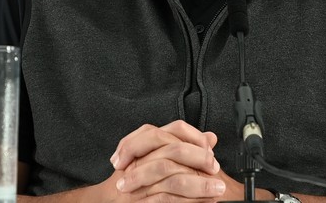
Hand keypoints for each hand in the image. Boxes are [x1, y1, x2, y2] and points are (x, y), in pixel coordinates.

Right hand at [107, 120, 226, 201]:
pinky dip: (188, 202)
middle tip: (215, 168)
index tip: (210, 148)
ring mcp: (137, 182)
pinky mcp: (139, 202)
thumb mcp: (157, 160)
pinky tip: (203, 202)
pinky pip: (166, 200)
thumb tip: (211, 137)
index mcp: (146, 145)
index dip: (195, 137)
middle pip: (174, 150)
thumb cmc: (135, 182)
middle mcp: (140, 159)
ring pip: (173, 178)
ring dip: (199, 185)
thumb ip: (183, 147)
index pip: (174, 129)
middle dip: (199, 159)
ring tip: (216, 189)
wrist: (108, 202)